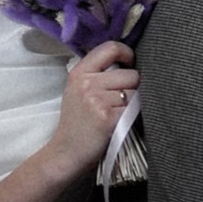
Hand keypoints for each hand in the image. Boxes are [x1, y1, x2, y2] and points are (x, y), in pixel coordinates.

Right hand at [54, 39, 135, 176]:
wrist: (66, 153)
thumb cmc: (76, 122)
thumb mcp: (77, 90)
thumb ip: (96, 74)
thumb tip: (127, 62)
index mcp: (79, 72)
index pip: (110, 47)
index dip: (127, 53)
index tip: (129, 64)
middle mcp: (87, 84)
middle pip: (131, 74)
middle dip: (132, 87)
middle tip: (119, 101)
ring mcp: (97, 101)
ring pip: (136, 93)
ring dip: (133, 104)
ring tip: (117, 113)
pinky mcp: (108, 118)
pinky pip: (134, 109)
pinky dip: (132, 116)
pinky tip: (120, 122)